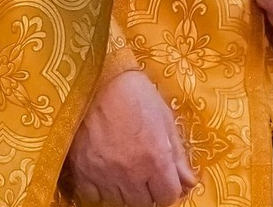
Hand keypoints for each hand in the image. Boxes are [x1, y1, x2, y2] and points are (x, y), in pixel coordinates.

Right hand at [65, 69, 197, 205]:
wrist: (99, 78)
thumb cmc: (136, 94)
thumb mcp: (164, 119)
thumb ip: (177, 155)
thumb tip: (189, 183)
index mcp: (155, 159)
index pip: (168, 197)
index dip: (168, 189)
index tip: (163, 179)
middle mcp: (131, 173)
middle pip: (143, 203)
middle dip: (147, 190)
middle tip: (143, 170)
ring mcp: (105, 175)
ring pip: (119, 201)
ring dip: (125, 189)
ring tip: (124, 165)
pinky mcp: (83, 172)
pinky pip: (94, 196)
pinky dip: (101, 187)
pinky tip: (105, 168)